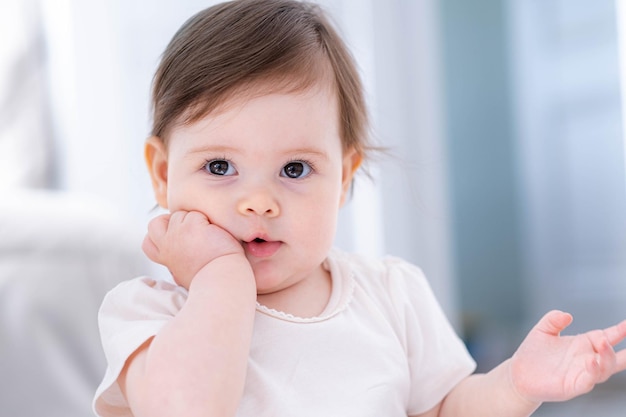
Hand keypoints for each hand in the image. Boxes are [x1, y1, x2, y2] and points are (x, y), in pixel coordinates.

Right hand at [142, 210, 243, 288]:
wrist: (222, 280)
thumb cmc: (210, 279)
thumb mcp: (184, 276)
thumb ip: (176, 266)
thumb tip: (174, 267)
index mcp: (166, 258)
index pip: (148, 242)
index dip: (158, 235)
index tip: (174, 236)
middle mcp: (167, 246)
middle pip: (154, 224)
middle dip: (168, 220)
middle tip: (187, 227)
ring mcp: (177, 234)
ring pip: (180, 215)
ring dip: (194, 220)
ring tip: (209, 236)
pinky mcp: (192, 226)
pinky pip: (196, 214)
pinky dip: (207, 221)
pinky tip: (216, 235)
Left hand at [510, 310, 625, 402]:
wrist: (518, 373)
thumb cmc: (533, 353)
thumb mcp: (543, 330)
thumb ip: (553, 320)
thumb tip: (567, 315)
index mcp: (584, 344)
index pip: (608, 336)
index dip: (620, 330)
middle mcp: (587, 359)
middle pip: (612, 356)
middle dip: (620, 350)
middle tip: (620, 334)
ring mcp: (582, 374)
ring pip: (605, 369)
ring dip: (607, 357)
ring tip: (603, 344)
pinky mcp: (573, 386)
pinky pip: (588, 381)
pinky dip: (593, 373)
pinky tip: (591, 362)